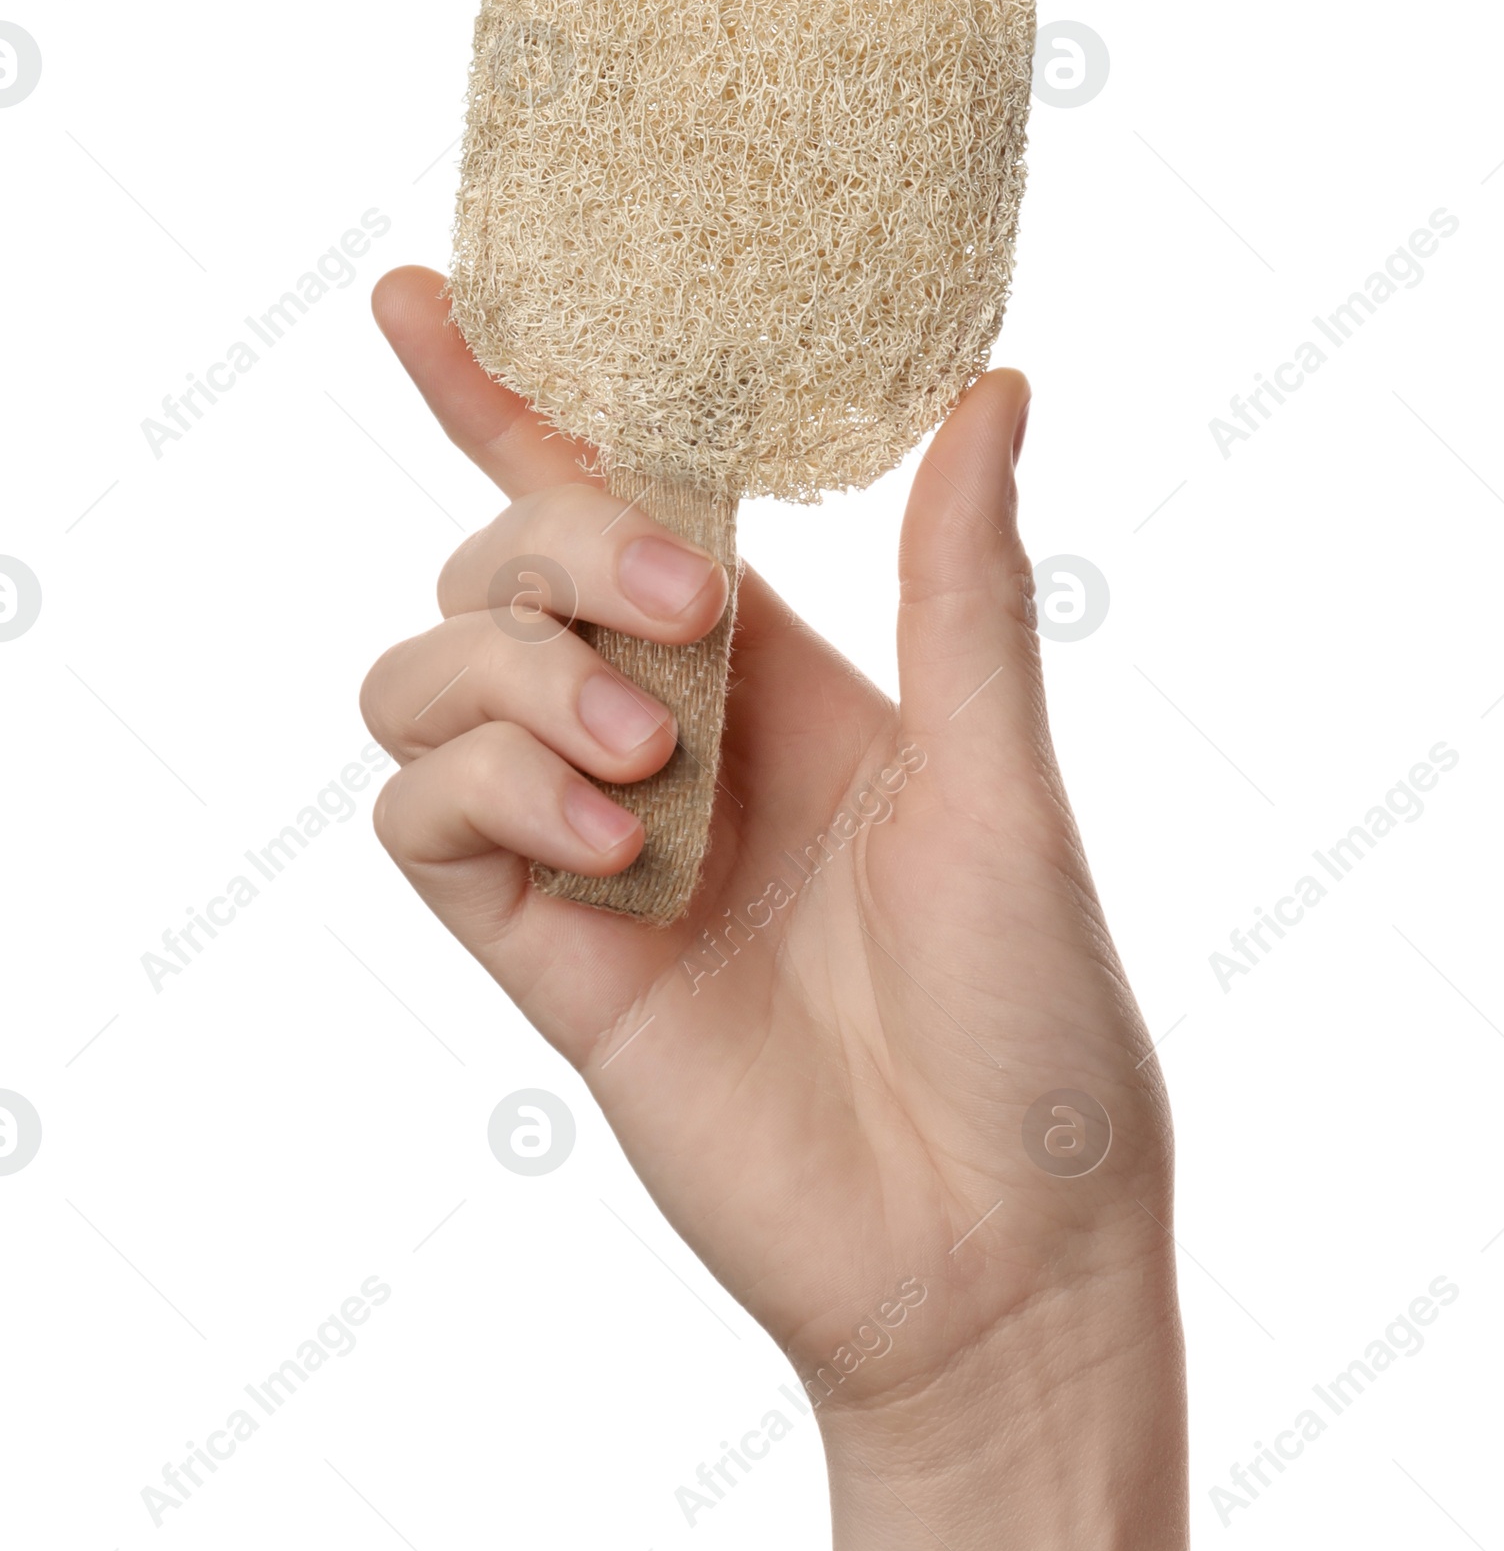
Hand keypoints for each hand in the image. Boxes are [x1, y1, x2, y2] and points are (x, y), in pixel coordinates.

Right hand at [360, 268, 1174, 1415]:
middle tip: (685, 611)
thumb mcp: (1005, 782)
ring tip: (651, 765)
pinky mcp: (543, 956)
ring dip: (517, 674)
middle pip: (508, 562)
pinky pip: (422, 821)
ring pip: (428, 676)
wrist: (993, 1252)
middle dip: (561, 541)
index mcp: (784, 675)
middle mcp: (673, 741)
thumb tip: (995, 385)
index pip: (619, 501)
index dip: (513, 401)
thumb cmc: (1035, 1022)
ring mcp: (593, 848)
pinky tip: (611, 844)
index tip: (425, 298)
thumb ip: (963, 590)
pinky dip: (486, 795)